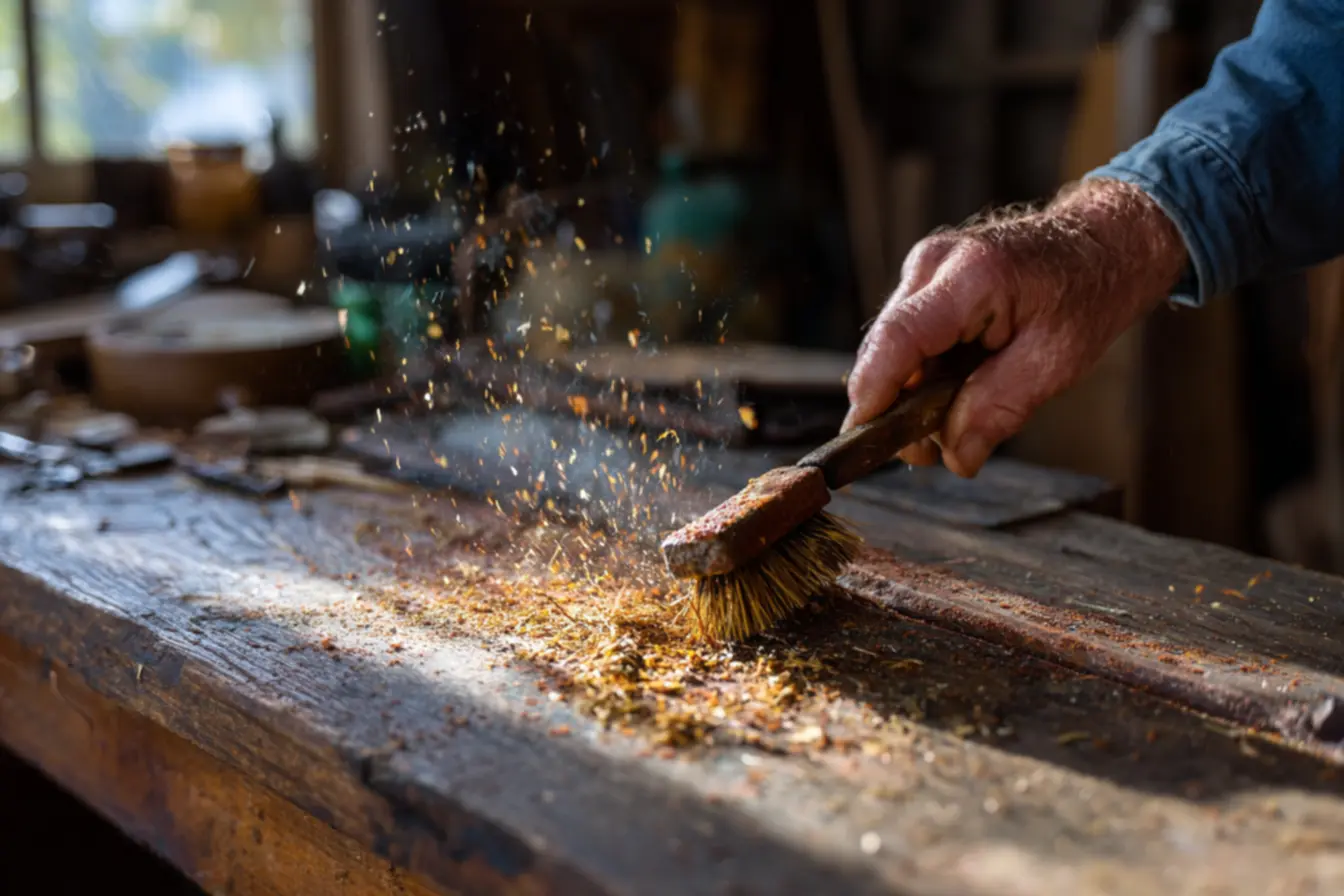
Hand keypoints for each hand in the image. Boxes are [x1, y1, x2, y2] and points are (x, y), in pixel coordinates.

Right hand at [842, 178, 1188, 476]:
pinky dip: (923, 375)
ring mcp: (922, 269)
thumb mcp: (1056, 361)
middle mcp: (932, 264)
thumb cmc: (1085, 295)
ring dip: (914, 394)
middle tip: (937, 449)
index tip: (862, 440)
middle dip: (900, 408)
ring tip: (961, 413)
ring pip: (890, 351)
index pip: (899, 339)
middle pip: (885, 350)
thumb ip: (1000, 408)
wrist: (1099, 245)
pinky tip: (957, 385)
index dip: (874, 394)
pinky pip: (904, 342)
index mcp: (971, 276)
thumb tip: (955, 458)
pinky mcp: (922, 282)